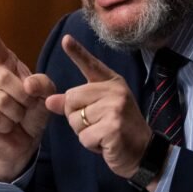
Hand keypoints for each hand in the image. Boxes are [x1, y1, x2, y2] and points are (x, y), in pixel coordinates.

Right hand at [0, 25, 55, 180]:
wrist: (24, 141)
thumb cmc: (33, 112)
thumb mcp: (45, 96)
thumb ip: (43, 84)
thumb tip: (28, 84)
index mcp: (6, 64)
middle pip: (4, 78)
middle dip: (23, 96)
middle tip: (27, 106)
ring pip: (1, 101)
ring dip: (16, 114)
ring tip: (14, 117)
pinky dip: (6, 125)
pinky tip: (4, 126)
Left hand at [45, 34, 151, 178]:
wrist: (144, 152)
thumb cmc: (119, 130)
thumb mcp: (98, 112)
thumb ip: (75, 104)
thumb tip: (49, 100)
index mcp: (112, 83)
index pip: (91, 65)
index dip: (77, 52)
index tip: (65, 39)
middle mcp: (114, 91)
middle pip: (71, 99)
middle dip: (77, 117)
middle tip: (98, 125)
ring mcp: (115, 108)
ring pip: (76, 120)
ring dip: (85, 133)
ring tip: (104, 134)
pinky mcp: (113, 127)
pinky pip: (84, 136)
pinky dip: (91, 145)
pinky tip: (106, 144)